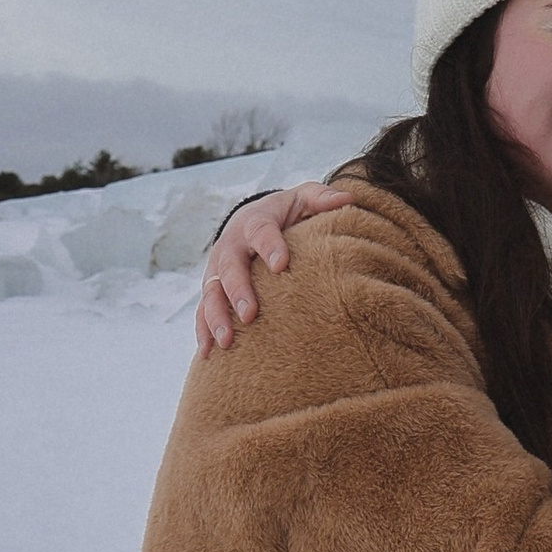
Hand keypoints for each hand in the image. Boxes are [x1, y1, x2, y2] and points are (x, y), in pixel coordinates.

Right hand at [195, 182, 344, 354]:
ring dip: (217, 317)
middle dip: (238, 291)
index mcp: (255, 221)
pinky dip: (204, 331)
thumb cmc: (286, 213)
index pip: (261, 230)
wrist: (251, 221)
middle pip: (230, 267)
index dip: (270, 246)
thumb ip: (322, 199)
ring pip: (211, 293)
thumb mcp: (303, 199)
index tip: (282, 265)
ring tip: (227, 341)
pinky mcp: (211, 289)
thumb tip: (348, 198)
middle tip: (250, 314)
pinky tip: (210, 353)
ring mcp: (217, 269)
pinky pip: (203, 311)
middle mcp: (231, 245)